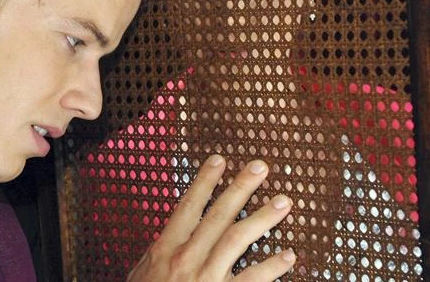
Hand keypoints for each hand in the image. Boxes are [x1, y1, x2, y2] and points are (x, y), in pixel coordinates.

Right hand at [128, 155, 294, 280]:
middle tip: (260, 168)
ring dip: (263, 218)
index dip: (205, 181)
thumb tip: (167, 237)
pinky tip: (288, 256)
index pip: (188, 206)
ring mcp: (206, 278)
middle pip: (218, 215)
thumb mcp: (140, 275)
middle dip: (240, 188)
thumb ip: (156, 256)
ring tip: (283, 202)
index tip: (219, 160)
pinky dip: (271, 267)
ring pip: (238, 240)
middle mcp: (186, 259)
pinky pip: (251, 280)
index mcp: (165, 249)